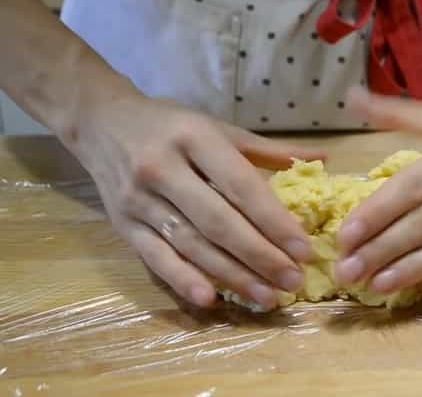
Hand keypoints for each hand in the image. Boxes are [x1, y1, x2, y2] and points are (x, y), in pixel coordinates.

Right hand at [67, 95, 325, 307]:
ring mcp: (139, 199)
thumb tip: (322, 159)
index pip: (241, 186)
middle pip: (218, 221)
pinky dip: (182, 279)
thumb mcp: (217, 127)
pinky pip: (155, 257)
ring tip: (268, 296)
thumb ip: (268, 149)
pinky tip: (210, 299)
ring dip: (232, 275)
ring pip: (191, 245)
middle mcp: (163, 168)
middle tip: (293, 281)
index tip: (304, 249)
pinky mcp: (122, 224)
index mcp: (194, 137)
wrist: (99, 121)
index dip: (274, 221)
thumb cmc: (169, 124)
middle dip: (260, 256)